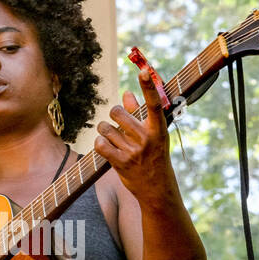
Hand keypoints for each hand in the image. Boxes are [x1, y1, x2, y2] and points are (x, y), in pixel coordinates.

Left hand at [93, 66, 177, 204]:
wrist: (157, 188)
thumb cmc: (155, 156)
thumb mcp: (153, 135)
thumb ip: (139, 113)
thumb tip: (126, 93)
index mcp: (158, 129)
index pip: (154, 104)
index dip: (148, 87)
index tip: (143, 71)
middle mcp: (147, 138)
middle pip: (117, 113)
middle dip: (113, 116)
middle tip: (117, 123)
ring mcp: (134, 151)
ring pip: (106, 128)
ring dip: (105, 131)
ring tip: (112, 138)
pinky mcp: (121, 163)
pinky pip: (100, 144)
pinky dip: (100, 143)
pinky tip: (106, 147)